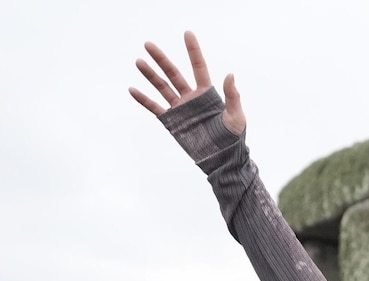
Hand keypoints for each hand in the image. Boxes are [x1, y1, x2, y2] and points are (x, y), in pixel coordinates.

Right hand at [129, 31, 244, 134]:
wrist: (222, 159)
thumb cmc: (233, 137)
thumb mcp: (236, 116)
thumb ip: (232, 96)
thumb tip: (230, 74)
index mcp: (207, 93)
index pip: (198, 67)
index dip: (193, 51)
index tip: (187, 33)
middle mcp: (191, 97)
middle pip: (174, 73)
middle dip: (161, 59)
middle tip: (148, 44)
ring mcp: (180, 108)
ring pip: (162, 87)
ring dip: (150, 75)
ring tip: (139, 61)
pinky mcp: (172, 121)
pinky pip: (155, 108)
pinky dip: (144, 100)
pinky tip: (132, 89)